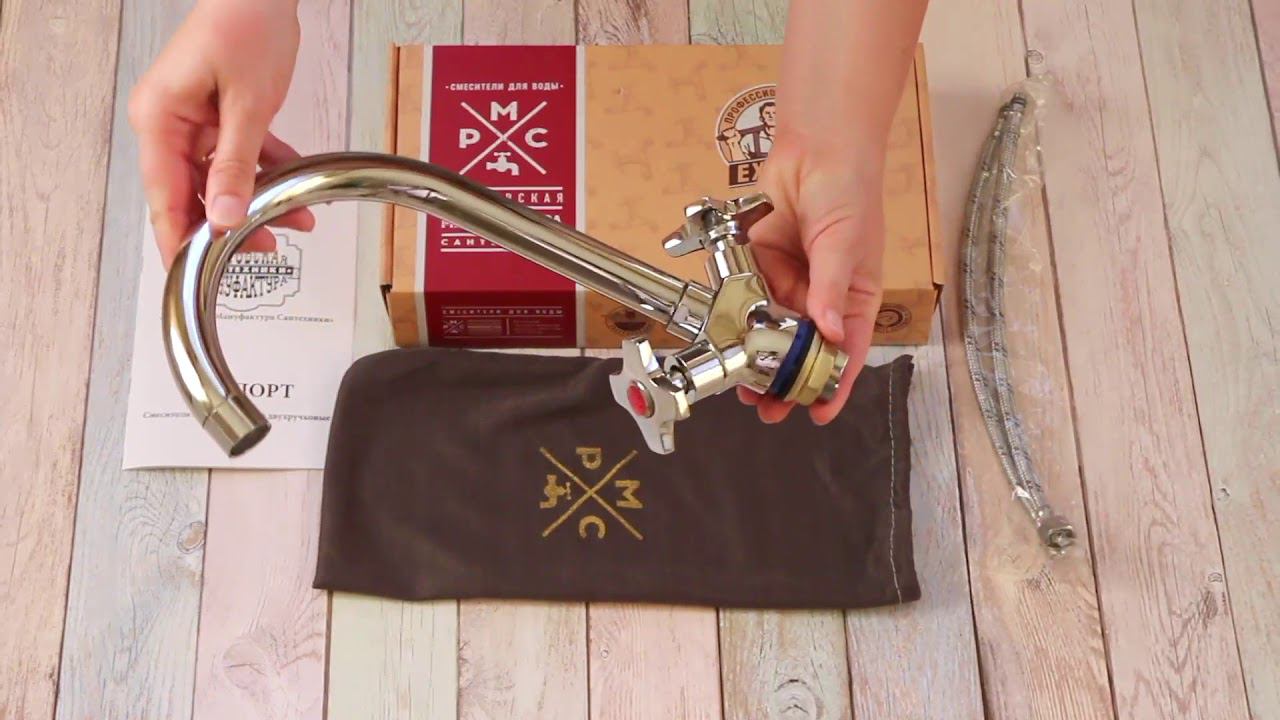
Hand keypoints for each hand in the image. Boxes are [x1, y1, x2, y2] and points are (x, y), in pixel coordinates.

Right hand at [128, 0, 312, 268]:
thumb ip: (236, 165)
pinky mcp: (216, 114)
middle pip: (190, 192)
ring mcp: (191, 119)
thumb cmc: (246, 27)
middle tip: (264, 249)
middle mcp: (167, 123)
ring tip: (293, 221)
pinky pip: (237, 155)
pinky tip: (294, 190)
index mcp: (159, 120)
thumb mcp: (247, 106)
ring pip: (219, 177)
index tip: (194, 275)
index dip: (180, 240)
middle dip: (229, 224)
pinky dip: (266, 171)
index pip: (164, 197)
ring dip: (257, 199)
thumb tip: (226, 217)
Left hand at [738, 135, 885, 424]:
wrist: (815, 147)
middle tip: (767, 407)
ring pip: (771, 329)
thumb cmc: (849, 190)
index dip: (834, 385)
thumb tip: (827, 331)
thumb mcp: (846, 244)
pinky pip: (749, 297)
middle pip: (803, 348)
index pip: (846, 351)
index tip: (819, 412)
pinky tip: (730, 335)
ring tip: (742, 383)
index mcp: (853, 298)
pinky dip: (739, 317)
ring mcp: (790, 281)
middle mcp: (822, 296)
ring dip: (757, 354)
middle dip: (785, 379)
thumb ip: (831, 290)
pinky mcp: (762, 265)